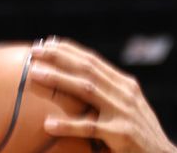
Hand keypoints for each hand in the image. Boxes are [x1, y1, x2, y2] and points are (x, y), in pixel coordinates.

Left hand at [30, 37, 176, 152]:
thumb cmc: (140, 134)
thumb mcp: (127, 107)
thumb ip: (109, 94)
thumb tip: (82, 84)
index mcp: (125, 84)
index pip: (94, 60)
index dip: (71, 50)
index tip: (49, 42)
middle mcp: (125, 92)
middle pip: (88, 69)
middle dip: (60, 57)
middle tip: (36, 50)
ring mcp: (123, 112)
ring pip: (86, 90)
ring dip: (59, 80)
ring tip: (35, 74)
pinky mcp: (120, 134)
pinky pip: (90, 128)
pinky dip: (68, 125)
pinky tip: (48, 124)